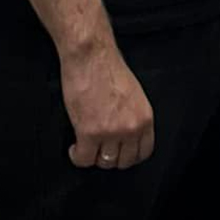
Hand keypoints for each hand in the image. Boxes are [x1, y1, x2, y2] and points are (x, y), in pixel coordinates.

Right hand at [60, 41, 154, 169]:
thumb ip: (132, 117)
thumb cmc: (107, 68)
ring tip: (87, 148)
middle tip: (100, 150)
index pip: (143, 152)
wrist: (90, 56)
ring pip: (105, 162)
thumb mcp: (133, 95)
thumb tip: (124, 132)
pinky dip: (78, 157)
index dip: (128, 156)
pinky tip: (75, 149)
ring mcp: (111, 133)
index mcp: (144, 118)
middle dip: (111, 158)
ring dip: (94, 157)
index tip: (119, 153)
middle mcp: (131, 128)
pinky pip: (84, 159)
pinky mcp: (89, 133)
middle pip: (124, 161)